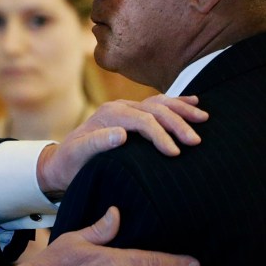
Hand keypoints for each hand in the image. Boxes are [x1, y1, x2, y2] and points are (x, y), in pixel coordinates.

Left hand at [38, 94, 206, 198]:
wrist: (61, 162)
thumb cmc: (70, 163)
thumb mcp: (78, 155)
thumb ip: (96, 143)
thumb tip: (122, 134)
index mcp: (109, 115)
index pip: (143, 121)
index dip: (161, 135)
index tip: (175, 153)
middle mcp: (119, 108)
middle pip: (155, 109)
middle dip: (177, 123)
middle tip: (196, 141)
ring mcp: (126, 109)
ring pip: (160, 103)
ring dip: (182, 110)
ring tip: (204, 119)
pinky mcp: (132, 115)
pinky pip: (158, 104)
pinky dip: (176, 103)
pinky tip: (193, 103)